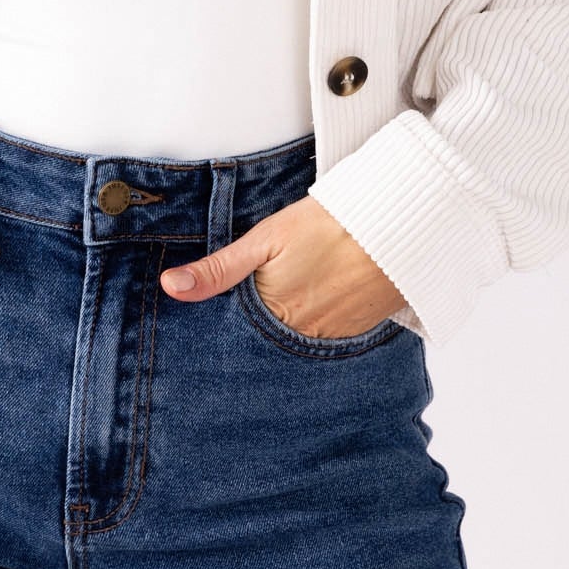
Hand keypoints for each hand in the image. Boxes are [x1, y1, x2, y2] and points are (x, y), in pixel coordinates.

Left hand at [159, 196, 406, 338]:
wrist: (397, 223)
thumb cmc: (327, 224)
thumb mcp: (265, 239)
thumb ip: (218, 269)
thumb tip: (171, 288)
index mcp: (274, 312)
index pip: (239, 335)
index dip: (227, 330)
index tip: (210, 336)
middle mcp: (303, 335)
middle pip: (268, 344)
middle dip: (257, 336)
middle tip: (256, 319)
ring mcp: (335, 337)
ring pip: (298, 344)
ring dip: (288, 332)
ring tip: (288, 306)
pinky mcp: (359, 332)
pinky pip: (329, 341)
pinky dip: (318, 328)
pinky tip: (316, 307)